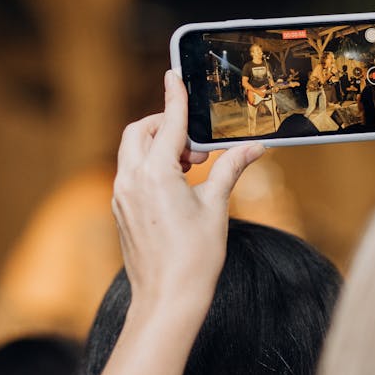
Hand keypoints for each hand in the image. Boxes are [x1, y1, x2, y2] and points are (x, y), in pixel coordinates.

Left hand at [113, 71, 263, 316]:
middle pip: (141, 131)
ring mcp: (121, 196)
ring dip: (157, 146)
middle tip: (196, 146)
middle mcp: (131, 180)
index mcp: (155, 174)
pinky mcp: (120, 210)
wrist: (167, 299)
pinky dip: (148, 166)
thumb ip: (230, 169)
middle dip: (166, 126)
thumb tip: (254, 148)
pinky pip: (129, 173)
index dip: (175, 97)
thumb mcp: (216, 207)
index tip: (174, 76)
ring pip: (132, 152)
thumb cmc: (195, 258)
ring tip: (189, 167)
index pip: (169, 123)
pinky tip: (175, 186)